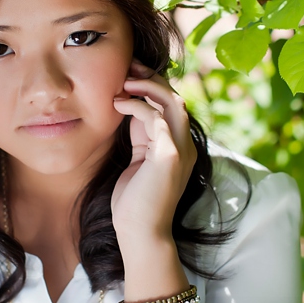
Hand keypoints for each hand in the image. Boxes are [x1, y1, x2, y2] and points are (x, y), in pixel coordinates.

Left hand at [111, 60, 196, 243]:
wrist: (141, 235)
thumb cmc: (134, 204)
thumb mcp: (138, 160)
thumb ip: (141, 135)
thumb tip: (130, 107)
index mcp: (179, 146)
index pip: (172, 104)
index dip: (152, 85)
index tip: (129, 73)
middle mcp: (185, 146)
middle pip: (175, 97)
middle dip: (151, 78)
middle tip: (127, 67)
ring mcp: (180, 150)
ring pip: (173, 102)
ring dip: (147, 87)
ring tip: (123, 82)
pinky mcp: (169, 157)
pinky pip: (156, 118)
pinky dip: (137, 105)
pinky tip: (118, 105)